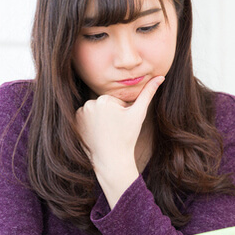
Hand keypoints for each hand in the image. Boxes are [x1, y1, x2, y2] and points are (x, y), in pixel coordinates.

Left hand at [75, 76, 163, 205]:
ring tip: (106, 131)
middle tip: (114, 129)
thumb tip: (160, 76)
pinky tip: (97, 133)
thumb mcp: (139, 114)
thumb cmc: (126, 137)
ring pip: (96, 111)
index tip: (121, 124)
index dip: (122, 112)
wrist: (111, 159)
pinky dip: (91, 123)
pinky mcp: (75, 122)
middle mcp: (89, 104)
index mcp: (104, 99)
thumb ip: (148, 93)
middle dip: (111, 114)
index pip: (116, 101)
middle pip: (105, 105)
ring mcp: (80, 114)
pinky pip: (86, 118)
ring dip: (101, 118)